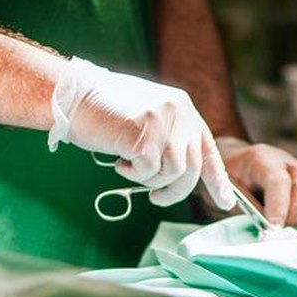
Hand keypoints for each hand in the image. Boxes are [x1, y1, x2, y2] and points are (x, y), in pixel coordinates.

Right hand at [48, 57, 235, 209]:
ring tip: (129, 168)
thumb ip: (169, 139)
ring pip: (174, 172)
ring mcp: (163, 122)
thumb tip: (183, 173)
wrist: (71, 94)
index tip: (225, 202)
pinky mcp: (145, 135)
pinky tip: (119, 161)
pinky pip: (149, 171)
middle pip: (193, 167)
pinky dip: (133, 174)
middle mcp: (180, 111)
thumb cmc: (104, 111)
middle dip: (176, 190)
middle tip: (157, 199)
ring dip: (151, 180)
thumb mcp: (148, 118)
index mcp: (184, 107)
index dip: (218, 178)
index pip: (208, 148)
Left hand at [216, 137, 296, 226]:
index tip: (272, 230)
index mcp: (262, 159)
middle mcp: (288, 163)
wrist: (239, 165)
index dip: (278, 207)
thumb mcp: (226, 191)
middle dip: (293, 215)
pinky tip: (289, 226)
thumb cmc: (230, 179)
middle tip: (278, 234)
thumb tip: (263, 229)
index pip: (278, 182)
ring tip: (282, 231)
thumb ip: (245, 208)